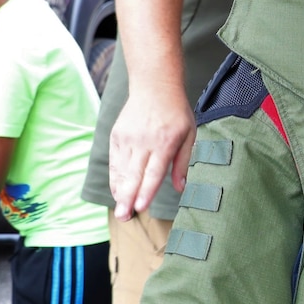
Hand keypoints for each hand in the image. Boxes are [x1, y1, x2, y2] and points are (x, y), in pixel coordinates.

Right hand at [108, 86, 195, 220]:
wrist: (154, 87)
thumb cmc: (176, 112)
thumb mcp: (189, 134)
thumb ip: (184, 162)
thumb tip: (182, 188)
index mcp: (164, 142)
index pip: (153, 171)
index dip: (146, 190)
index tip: (141, 207)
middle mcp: (143, 141)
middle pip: (134, 174)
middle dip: (128, 197)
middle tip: (124, 216)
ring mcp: (128, 138)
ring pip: (121, 169)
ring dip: (120, 191)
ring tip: (120, 209)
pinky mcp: (117, 136)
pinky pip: (114, 161)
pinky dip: (115, 177)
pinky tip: (118, 191)